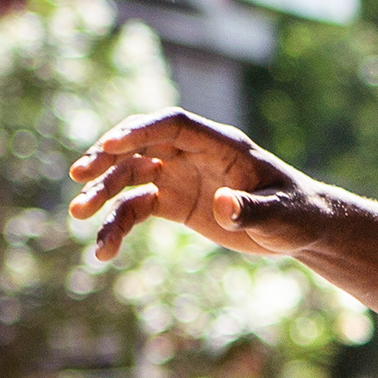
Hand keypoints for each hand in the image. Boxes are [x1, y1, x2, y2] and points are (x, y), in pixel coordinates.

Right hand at [68, 109, 324, 263]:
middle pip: (142, 146)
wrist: (299, 229)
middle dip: (109, 158)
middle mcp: (194, 155)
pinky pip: (136, 209)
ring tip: (78, 215)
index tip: (110, 144)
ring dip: (103, 192)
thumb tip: (223, 206)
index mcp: (221, 145)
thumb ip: (251, 211)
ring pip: (131, 176)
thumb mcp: (280, 216)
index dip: (142, 130)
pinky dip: (117, 226)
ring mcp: (180, 176)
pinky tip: (102, 252)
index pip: (174, 125)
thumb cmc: (296, 214)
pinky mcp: (174, 203)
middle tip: (80, 175)